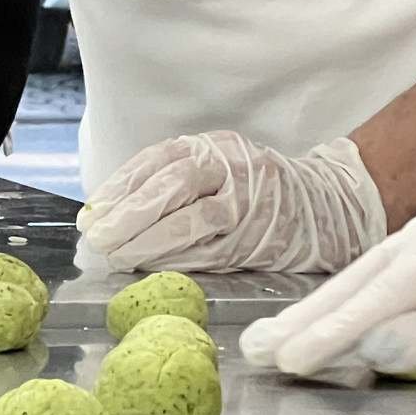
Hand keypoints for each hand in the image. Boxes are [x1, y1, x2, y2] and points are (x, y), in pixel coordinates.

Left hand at [77, 132, 384, 273]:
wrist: (323, 205)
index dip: (122, 185)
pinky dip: (179, 261)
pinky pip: (212, 251)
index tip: (92, 211)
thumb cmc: (254, 189)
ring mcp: (248, 203)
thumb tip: (108, 213)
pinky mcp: (257, 239)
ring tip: (118, 257)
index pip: (160, 159)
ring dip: (150, 242)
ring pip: (193, 219)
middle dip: (131, 212)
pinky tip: (153, 269)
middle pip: (174, 184)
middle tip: (99, 238)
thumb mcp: (216, 167)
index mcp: (215, 145)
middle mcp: (232, 167)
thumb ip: (172, 182)